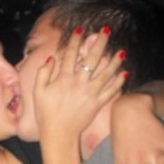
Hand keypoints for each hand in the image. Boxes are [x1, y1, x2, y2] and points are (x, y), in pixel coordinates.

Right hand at [34, 27, 126, 144]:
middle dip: (99, 43)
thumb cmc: (46, 114)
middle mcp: (79, 83)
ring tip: (121, 51)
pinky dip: (118, 82)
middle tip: (106, 31)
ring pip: (105, 73)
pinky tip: (124, 73)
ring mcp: (90, 93)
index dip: (75, 40)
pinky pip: (110, 91)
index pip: (70, 54)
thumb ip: (43, 73)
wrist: (58, 134)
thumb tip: (50, 58)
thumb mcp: (38, 92)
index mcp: (63, 79)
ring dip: (114, 61)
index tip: (80, 29)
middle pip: (91, 59)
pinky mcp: (97, 104)